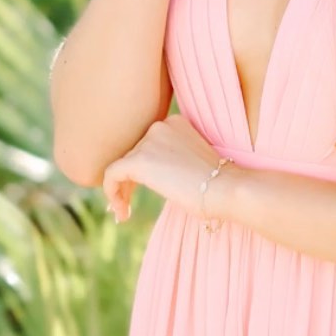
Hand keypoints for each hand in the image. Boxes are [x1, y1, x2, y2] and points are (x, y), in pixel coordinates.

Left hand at [102, 113, 232, 223]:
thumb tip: (152, 176)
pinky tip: (122, 212)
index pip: (146, 145)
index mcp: (174, 122)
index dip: (140, 171)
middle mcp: (160, 125)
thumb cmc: (216, 183)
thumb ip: (170, 160)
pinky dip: (112, 193)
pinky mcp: (139, 160)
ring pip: (121, 166)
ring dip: (120, 191)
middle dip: (128, 181)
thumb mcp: (191, 162)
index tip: (141, 191)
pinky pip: (111, 175)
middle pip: (132, 154)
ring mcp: (149, 141)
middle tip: (127, 205)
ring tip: (124, 213)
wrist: (223, 187)